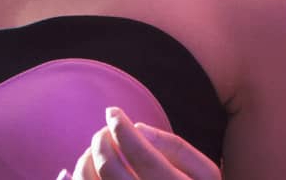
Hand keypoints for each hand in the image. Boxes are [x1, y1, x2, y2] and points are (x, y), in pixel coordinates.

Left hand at [59, 108, 219, 179]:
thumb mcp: (204, 173)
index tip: (113, 112)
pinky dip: (81, 178)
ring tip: (97, 151)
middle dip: (100, 141)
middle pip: (109, 168)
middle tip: (103, 131)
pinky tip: (91, 172)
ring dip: (86, 160)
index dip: (121, 127)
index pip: (139, 153)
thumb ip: (176, 147)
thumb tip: (138, 129)